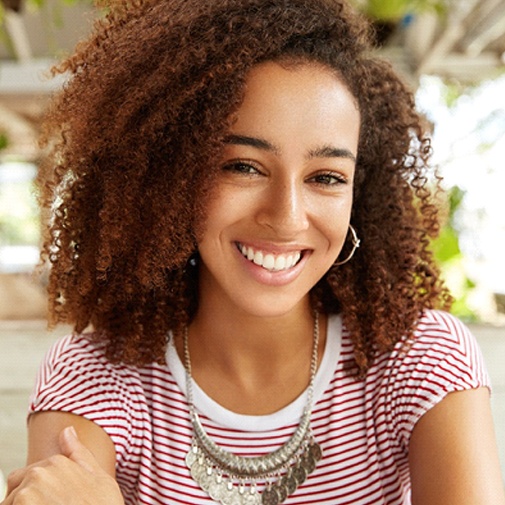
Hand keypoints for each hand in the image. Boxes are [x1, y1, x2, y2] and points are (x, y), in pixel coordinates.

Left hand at [2, 426, 123, 504]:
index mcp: (57, 463)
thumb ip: (79, 453)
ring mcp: (26, 495)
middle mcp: (38, 474)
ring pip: (10, 504)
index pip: (27, 477)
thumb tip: (66, 431)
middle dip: (25, 502)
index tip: (54, 502)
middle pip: (14, 491)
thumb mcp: (98, 478)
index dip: (39, 494)